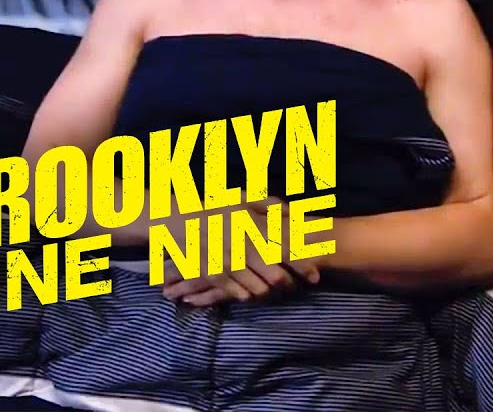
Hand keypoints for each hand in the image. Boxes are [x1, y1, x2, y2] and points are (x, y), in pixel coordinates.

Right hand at [160, 198, 320, 305]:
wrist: (177, 219)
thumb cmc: (214, 206)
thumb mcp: (243, 196)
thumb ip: (270, 204)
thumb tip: (293, 214)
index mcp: (255, 227)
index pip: (287, 251)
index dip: (305, 266)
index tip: (315, 275)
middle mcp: (244, 248)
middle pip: (277, 276)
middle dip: (290, 285)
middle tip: (295, 286)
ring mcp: (229, 264)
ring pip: (259, 289)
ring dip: (270, 293)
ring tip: (275, 291)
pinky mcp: (214, 276)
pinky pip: (239, 294)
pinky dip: (249, 295)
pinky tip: (252, 292)